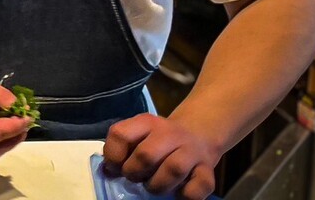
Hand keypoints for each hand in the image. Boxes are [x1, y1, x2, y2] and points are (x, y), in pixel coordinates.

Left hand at [103, 114, 219, 199]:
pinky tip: (177, 192)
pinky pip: (196, 189)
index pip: (120, 135)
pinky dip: (184, 196)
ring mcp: (191, 151)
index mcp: (146, 122)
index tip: (116, 167)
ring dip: (157, 186)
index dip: (113, 156)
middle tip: (136, 177)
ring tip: (153, 185)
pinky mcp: (208, 170)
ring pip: (173, 170)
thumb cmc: (158, 141)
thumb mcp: (137, 136)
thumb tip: (107, 171)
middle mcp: (170, 133)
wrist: (198, 134)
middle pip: (146, 155)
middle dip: (134, 173)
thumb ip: (120, 150)